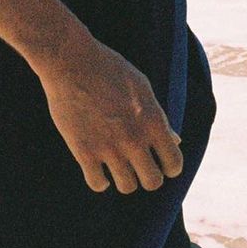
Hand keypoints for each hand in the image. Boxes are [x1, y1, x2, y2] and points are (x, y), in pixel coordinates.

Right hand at [37, 36, 182, 194]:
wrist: (70, 60)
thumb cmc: (108, 68)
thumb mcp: (141, 86)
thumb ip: (158, 116)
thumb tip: (176, 140)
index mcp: (152, 120)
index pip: (174, 164)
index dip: (169, 166)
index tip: (159, 160)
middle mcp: (134, 138)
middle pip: (153, 182)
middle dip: (147, 175)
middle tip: (138, 164)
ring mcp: (108, 147)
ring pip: (127, 187)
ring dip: (124, 177)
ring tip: (117, 164)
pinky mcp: (84, 151)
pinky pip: (98, 185)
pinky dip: (100, 180)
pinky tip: (98, 167)